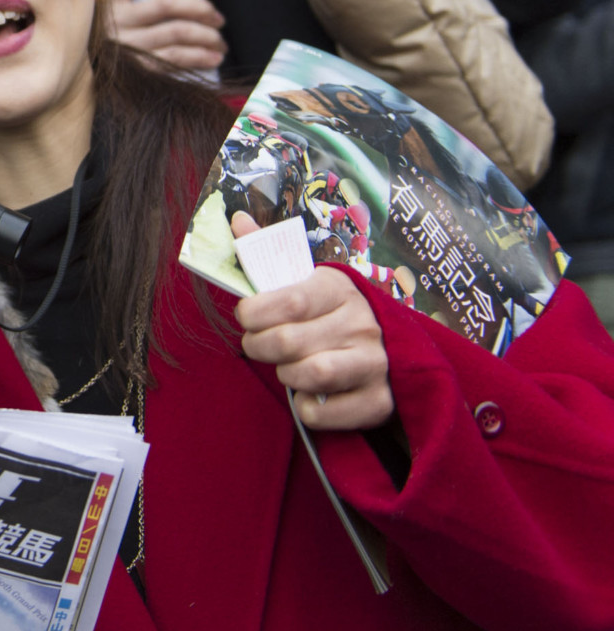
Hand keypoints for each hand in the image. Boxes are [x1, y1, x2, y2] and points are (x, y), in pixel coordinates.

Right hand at [109, 0, 225, 71]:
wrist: (87, 78)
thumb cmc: (114, 39)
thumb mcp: (114, 10)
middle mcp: (113, 20)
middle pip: (167, 4)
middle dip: (201, 9)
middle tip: (219, 19)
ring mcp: (124, 46)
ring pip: (177, 32)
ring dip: (207, 36)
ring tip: (220, 42)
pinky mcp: (136, 69)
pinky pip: (175, 58)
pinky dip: (200, 57)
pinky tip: (213, 58)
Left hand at [230, 215, 393, 430]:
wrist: (393, 353)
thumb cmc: (331, 314)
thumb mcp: (306, 281)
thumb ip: (267, 253)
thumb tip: (237, 219)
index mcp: (340, 289)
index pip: (289, 301)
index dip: (254, 313)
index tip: (245, 317)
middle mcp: (363, 324)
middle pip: (288, 341)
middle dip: (259, 346)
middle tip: (259, 345)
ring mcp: (376, 363)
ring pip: (308, 375)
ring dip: (285, 375)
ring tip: (288, 365)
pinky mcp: (379, 402)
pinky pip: (322, 412)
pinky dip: (306, 407)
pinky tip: (310, 393)